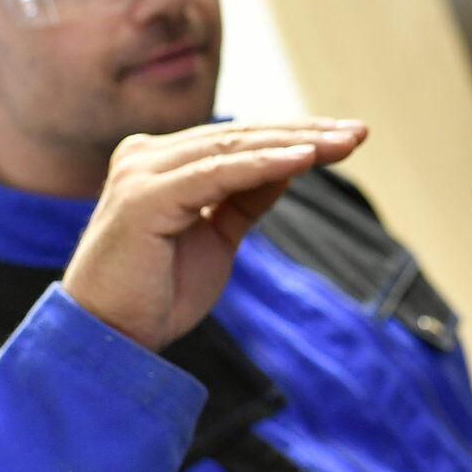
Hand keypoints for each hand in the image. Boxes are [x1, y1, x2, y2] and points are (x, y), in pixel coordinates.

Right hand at [62, 119, 367, 351]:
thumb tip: (293, 163)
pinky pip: (218, 174)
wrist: (111, 339)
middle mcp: (147, 157)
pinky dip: (264, 165)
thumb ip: (247, 196)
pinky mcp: (144, 197)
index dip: (296, 134)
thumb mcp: (218, 235)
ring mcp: (142, 173)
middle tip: (359, 132)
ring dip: (297, 144)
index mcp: (161, 162)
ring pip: (235, 149)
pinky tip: (304, 160)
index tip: (349, 135)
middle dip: (307, 132)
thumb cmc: (159, 292)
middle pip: (242, 136)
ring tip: (344, 143)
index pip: (240, 139)